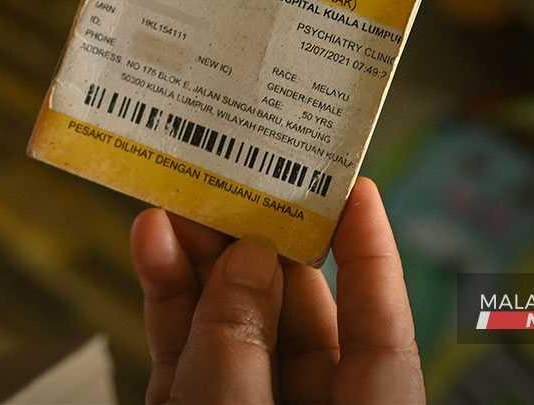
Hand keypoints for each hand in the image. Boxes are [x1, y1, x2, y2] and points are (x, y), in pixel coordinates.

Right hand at [129, 178, 423, 404]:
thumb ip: (241, 339)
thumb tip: (249, 259)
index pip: (381, 330)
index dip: (371, 255)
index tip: (355, 186)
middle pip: (295, 314)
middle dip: (256, 244)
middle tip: (228, 182)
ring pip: (230, 327)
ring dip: (200, 262)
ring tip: (174, 204)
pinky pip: (186, 352)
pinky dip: (168, 300)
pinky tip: (153, 247)